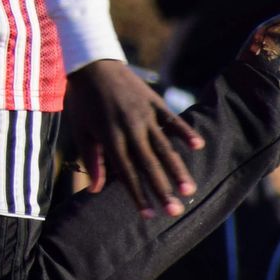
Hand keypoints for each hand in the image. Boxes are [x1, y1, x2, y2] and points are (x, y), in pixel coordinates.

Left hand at [64, 59, 205, 219]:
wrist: (91, 63)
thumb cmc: (83, 100)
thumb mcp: (80, 129)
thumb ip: (92, 159)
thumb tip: (95, 191)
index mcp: (110, 138)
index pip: (126, 173)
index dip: (138, 195)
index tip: (149, 216)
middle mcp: (130, 128)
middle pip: (148, 164)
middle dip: (162, 190)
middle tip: (176, 212)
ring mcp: (144, 115)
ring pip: (164, 147)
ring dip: (177, 169)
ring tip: (189, 190)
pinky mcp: (154, 101)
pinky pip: (172, 119)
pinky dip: (185, 131)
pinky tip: (199, 146)